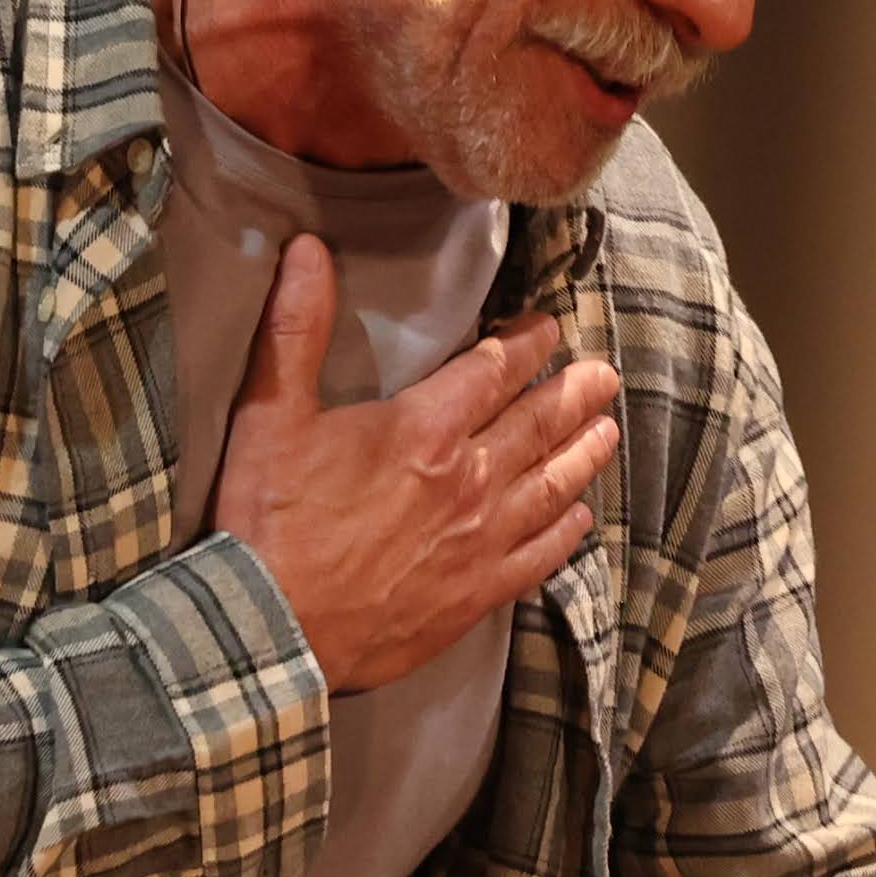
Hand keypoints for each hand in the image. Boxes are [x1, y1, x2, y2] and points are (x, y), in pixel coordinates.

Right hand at [210, 234, 621, 692]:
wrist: (274, 627)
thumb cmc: (268, 519)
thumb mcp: (270, 413)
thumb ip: (296, 328)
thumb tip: (307, 249)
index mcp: (424, 428)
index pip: (494, 371)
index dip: (526, 346)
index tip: (548, 330)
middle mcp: (469, 480)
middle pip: (538, 425)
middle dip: (573, 394)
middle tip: (604, 376)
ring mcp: (481, 540)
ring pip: (553, 486)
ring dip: (584, 454)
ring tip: (608, 430)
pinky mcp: (479, 593)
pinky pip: (541, 556)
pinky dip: (567, 532)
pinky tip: (582, 517)